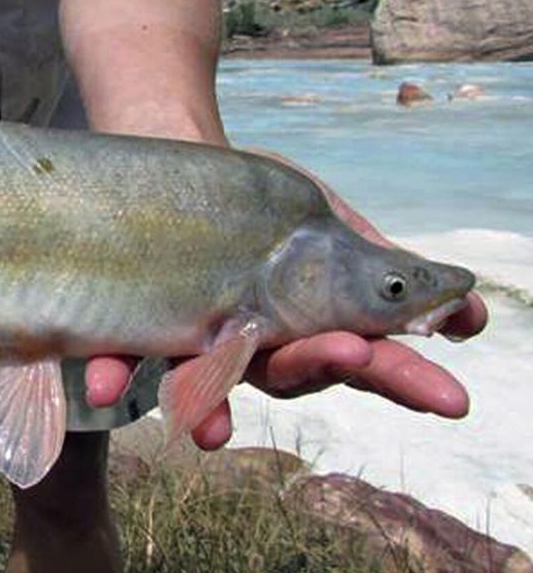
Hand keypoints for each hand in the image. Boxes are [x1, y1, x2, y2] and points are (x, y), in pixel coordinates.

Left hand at [84, 153, 488, 449]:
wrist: (173, 148)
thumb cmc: (257, 203)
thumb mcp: (325, 226)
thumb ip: (381, 269)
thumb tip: (466, 307)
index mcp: (299, 327)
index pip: (356, 361)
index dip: (401, 381)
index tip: (446, 396)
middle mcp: (245, 344)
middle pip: (284, 372)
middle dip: (320, 367)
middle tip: (355, 355)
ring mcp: (185, 334)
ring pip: (199, 379)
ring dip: (208, 398)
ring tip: (210, 424)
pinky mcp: (125, 318)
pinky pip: (115, 351)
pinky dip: (113, 370)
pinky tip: (105, 385)